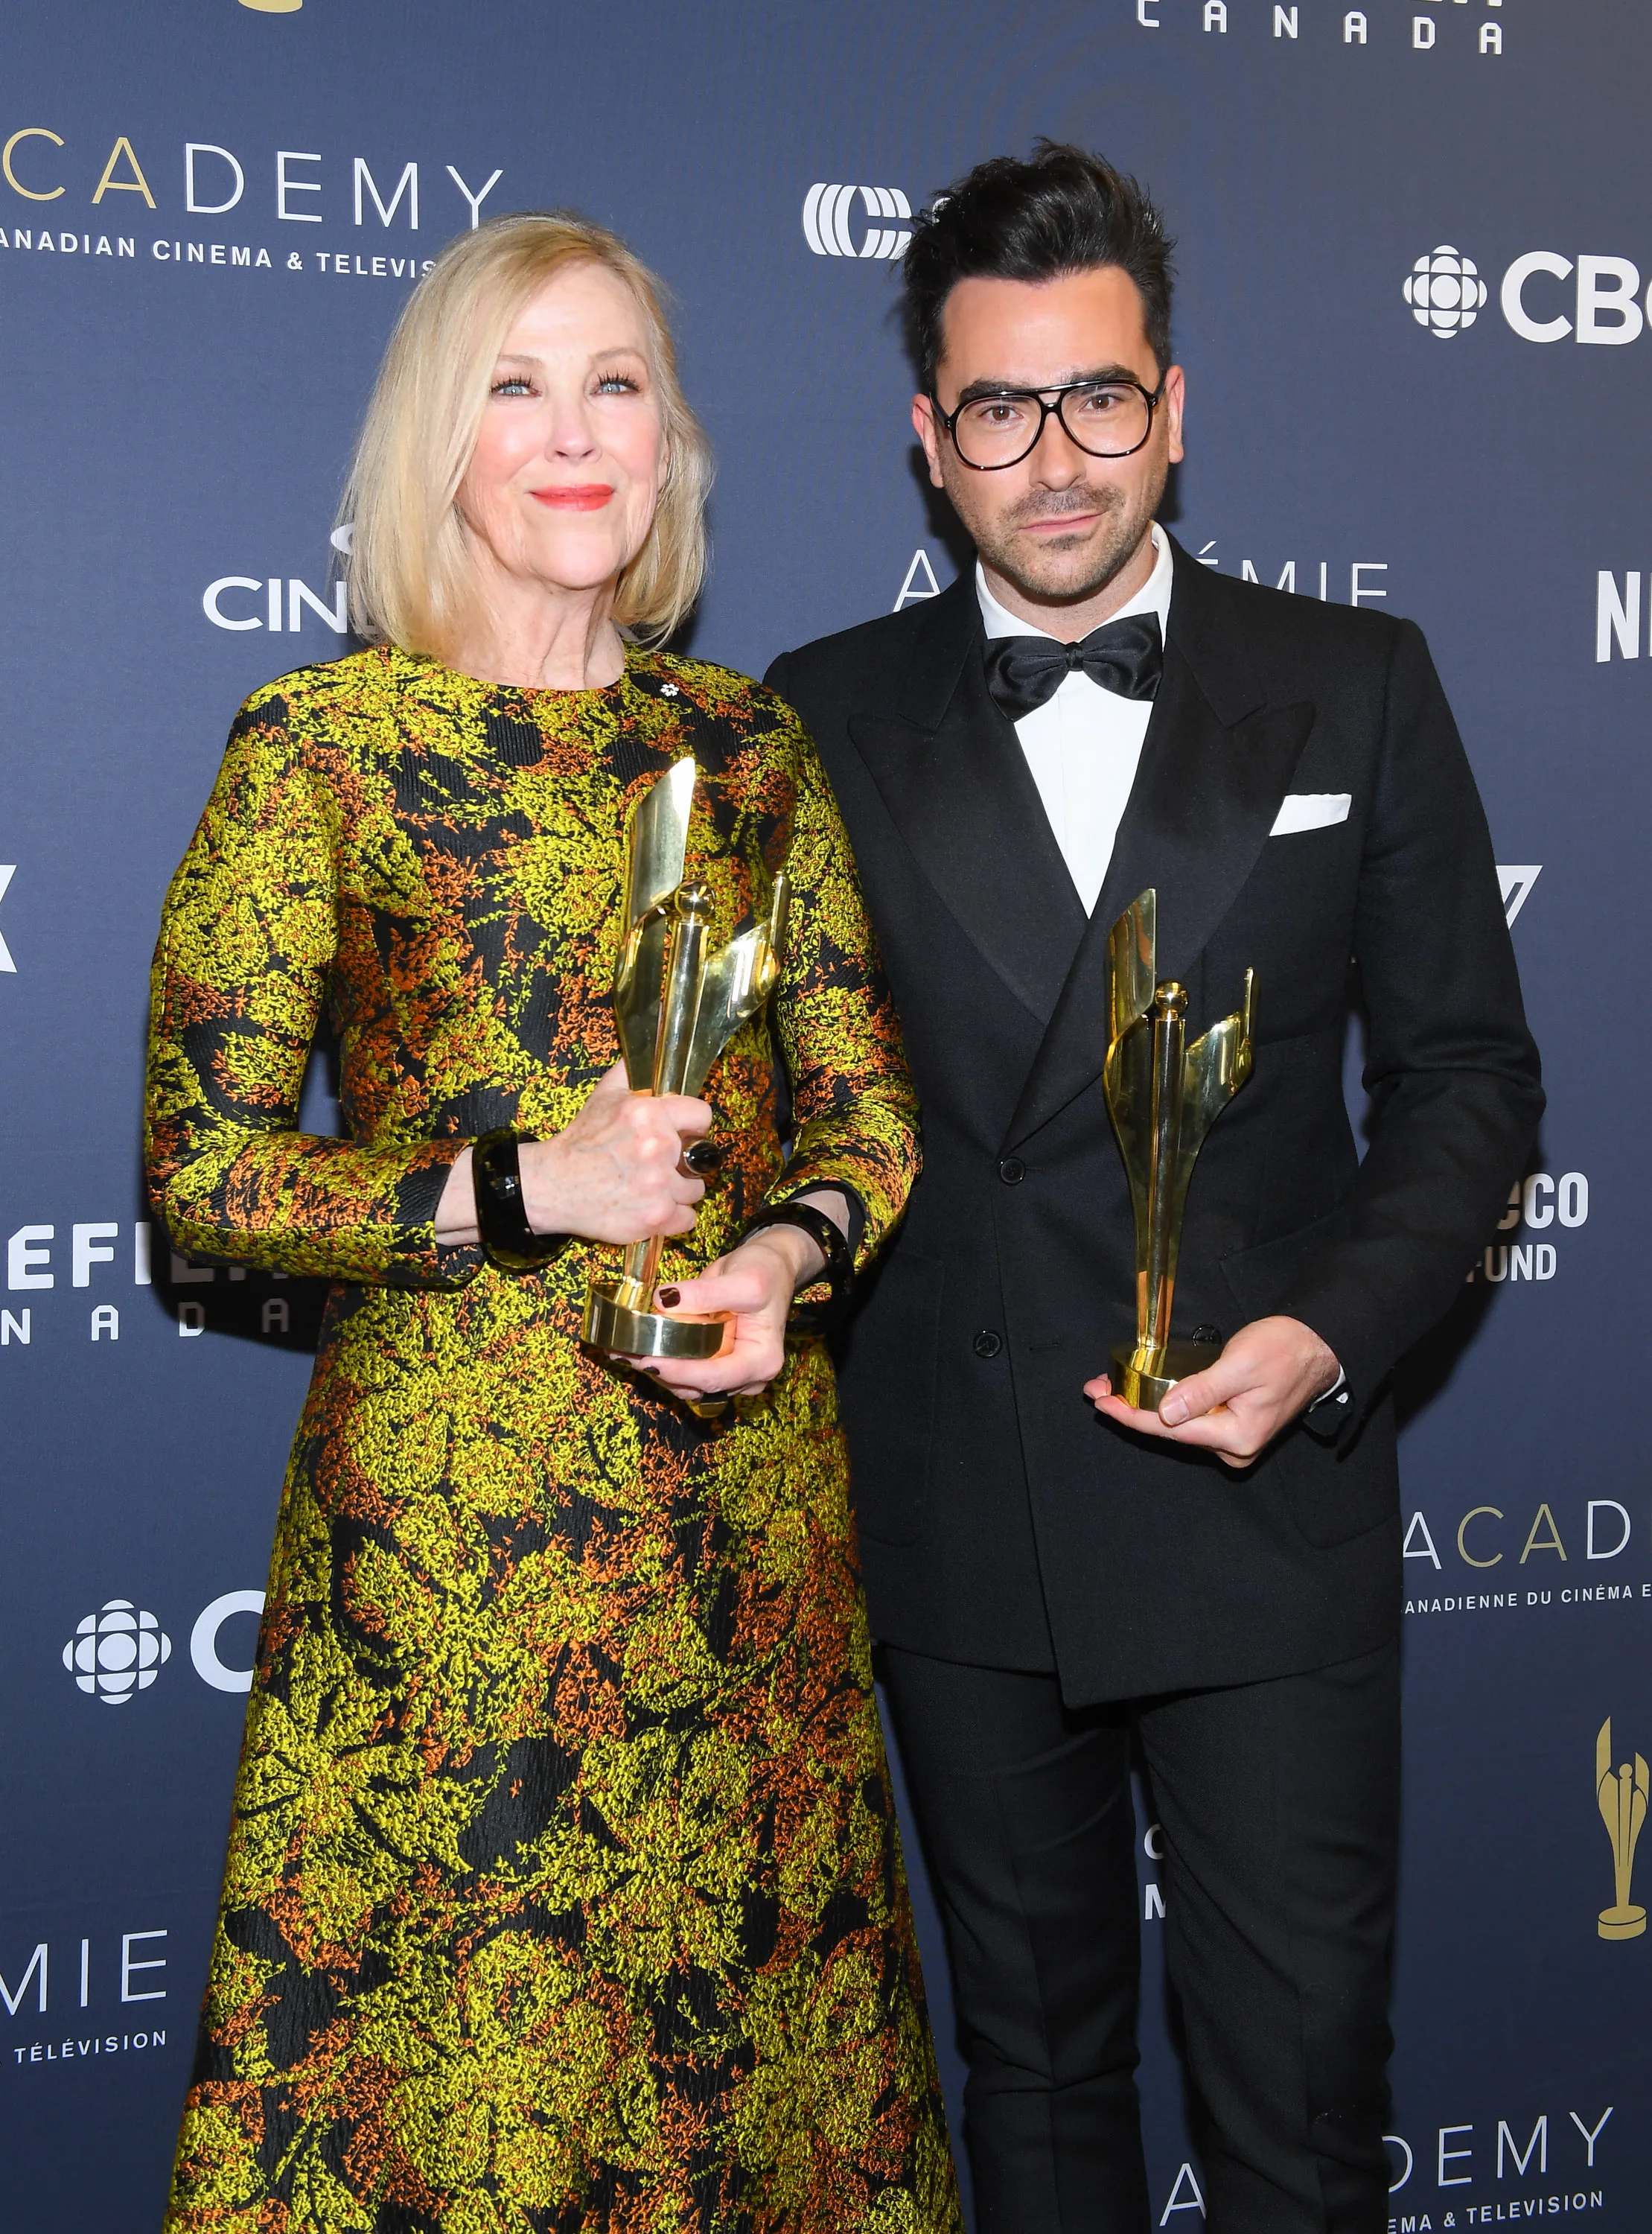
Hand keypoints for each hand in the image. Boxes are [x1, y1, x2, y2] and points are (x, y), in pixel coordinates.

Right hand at [434, 1061, 711, 1246]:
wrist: (553, 1185)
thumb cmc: (581, 1142)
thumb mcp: (603, 1095)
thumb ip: (631, 1071)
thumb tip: (651, 1044)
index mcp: (648, 1114)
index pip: (702, 1115)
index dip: (691, 1126)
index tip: (680, 1134)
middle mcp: (657, 1148)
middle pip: (700, 1158)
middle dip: (682, 1162)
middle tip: (656, 1165)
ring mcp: (657, 1187)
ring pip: (694, 1191)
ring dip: (677, 1191)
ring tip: (649, 1187)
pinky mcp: (654, 1218)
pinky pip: (687, 1220)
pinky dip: (672, 1218)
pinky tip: (649, 1208)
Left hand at [633, 1224, 824, 1402]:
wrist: (770, 1266)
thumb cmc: (766, 1273)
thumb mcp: (743, 1280)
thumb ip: (705, 1294)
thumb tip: (664, 1301)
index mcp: (760, 1361)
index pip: (714, 1377)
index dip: (679, 1372)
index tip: (647, 1359)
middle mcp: (746, 1376)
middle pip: (696, 1386)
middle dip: (660, 1371)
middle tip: (624, 1353)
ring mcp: (729, 1372)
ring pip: (685, 1383)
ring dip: (655, 1368)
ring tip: (622, 1349)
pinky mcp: (712, 1362)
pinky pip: (683, 1370)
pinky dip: (660, 1359)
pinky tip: (634, 1346)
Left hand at [1083, 1316, 1339, 1468]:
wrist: (1317, 1347)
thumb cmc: (1284, 1351)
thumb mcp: (1240, 1366)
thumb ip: (1202, 1392)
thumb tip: (1165, 1413)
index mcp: (1237, 1437)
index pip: (1170, 1429)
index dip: (1131, 1415)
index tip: (1102, 1401)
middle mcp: (1234, 1446)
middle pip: (1170, 1431)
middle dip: (1131, 1409)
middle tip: (1096, 1389)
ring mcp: (1234, 1439)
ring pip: (1178, 1425)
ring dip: (1144, 1406)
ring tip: (1111, 1387)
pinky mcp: (1233, 1425)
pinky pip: (1191, 1417)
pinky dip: (1165, 1403)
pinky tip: (1143, 1392)